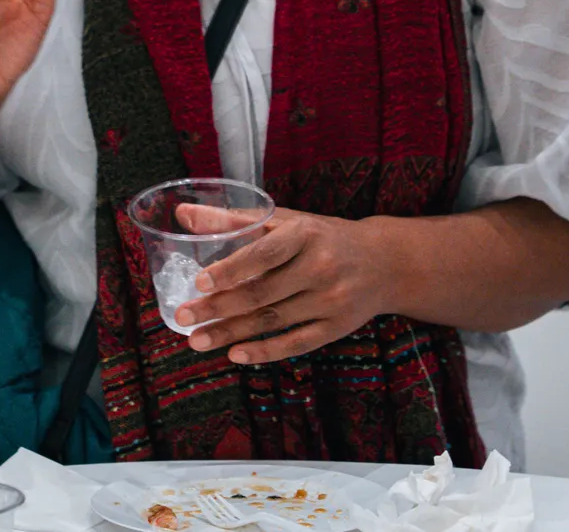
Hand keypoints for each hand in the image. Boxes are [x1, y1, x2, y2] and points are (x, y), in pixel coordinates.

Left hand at [170, 205, 395, 364]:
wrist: (385, 262)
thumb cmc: (322, 236)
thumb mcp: (284, 220)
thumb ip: (233, 219)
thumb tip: (183, 214)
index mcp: (305, 235)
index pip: (264, 254)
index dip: (231, 269)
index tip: (199, 282)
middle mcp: (321, 268)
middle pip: (262, 292)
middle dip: (219, 308)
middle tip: (184, 317)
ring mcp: (331, 300)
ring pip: (273, 320)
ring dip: (232, 333)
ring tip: (197, 340)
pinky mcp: (338, 327)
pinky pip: (297, 343)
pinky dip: (266, 351)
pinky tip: (236, 354)